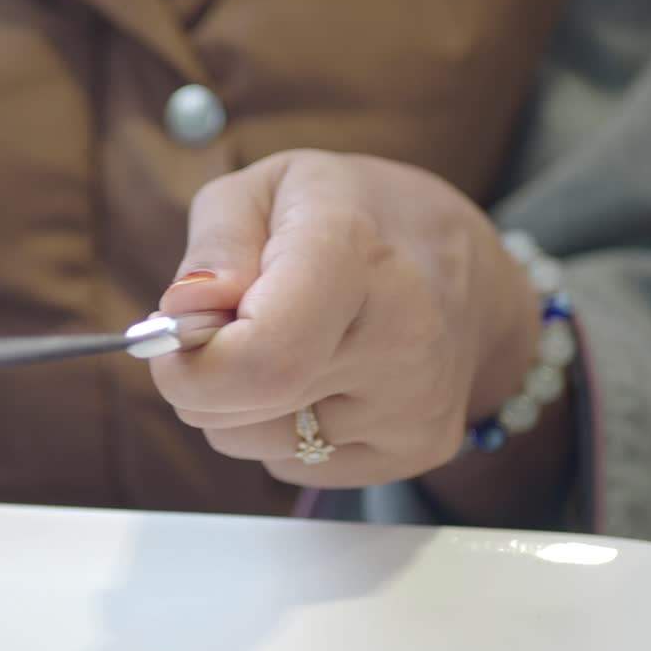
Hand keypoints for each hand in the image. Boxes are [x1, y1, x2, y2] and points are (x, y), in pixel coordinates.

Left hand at [149, 149, 542, 490]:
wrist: (475, 272)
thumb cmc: (359, 216)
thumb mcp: (275, 185)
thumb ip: (218, 243)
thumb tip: (183, 312)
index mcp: (356, 255)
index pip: (262, 356)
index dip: (192, 365)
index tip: (175, 340)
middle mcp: (400, 339)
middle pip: (241, 409)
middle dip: (199, 377)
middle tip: (222, 331)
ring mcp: (413, 407)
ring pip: (252, 444)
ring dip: (237, 404)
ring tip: (288, 344)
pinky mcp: (414, 453)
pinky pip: (292, 465)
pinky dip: (280, 427)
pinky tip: (322, 377)